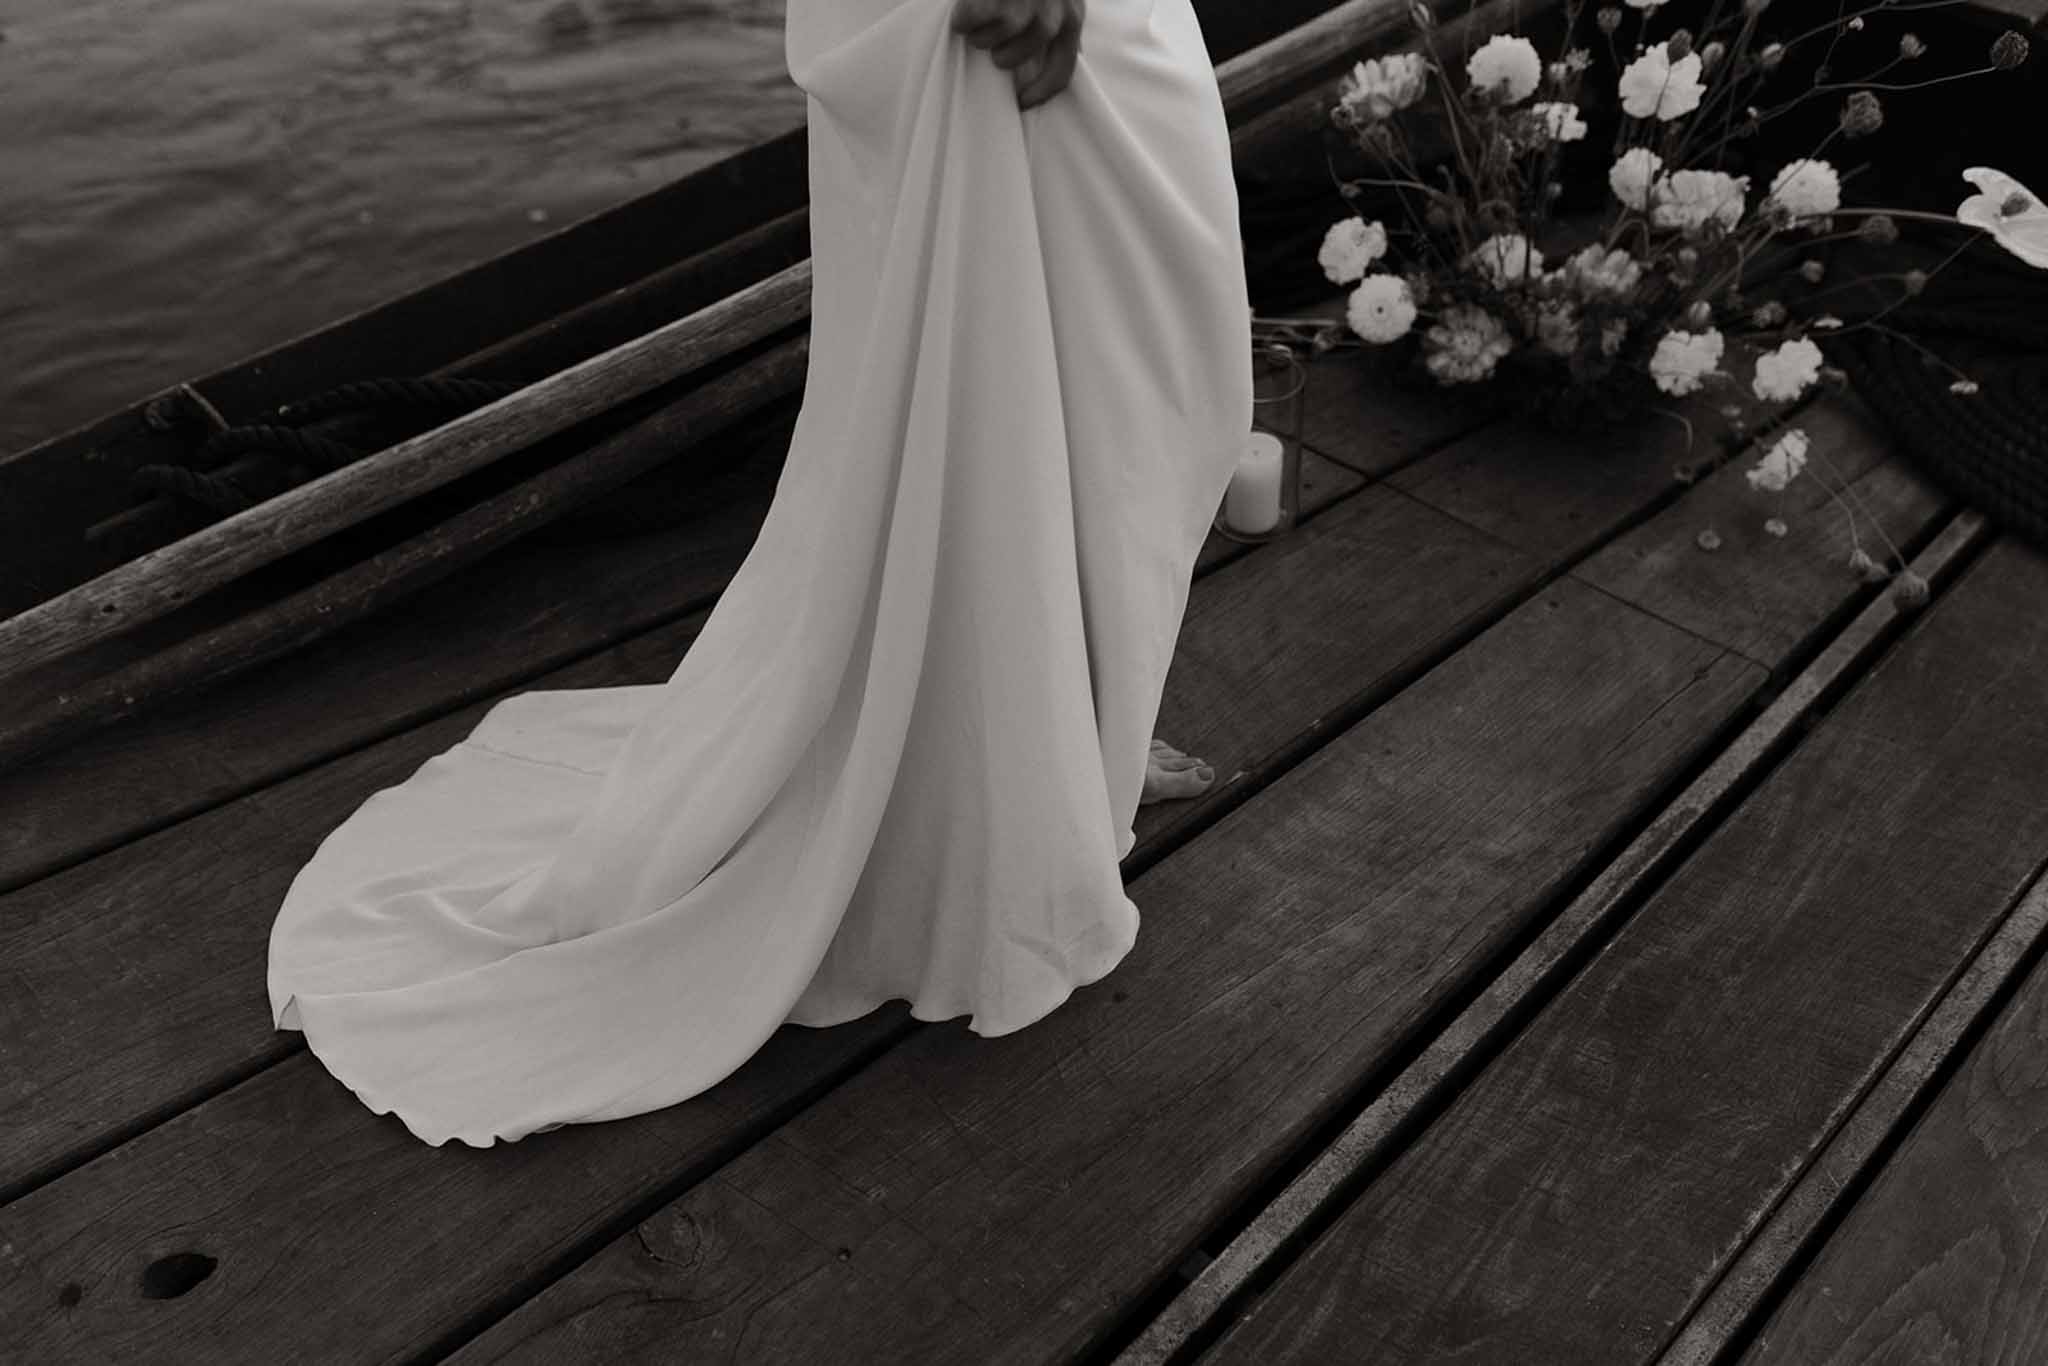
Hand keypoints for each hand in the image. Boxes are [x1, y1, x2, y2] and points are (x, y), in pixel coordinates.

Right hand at [951, 0, 1084, 110]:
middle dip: (1002, 56)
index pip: (1062, 71)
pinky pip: (970, 18)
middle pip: (1020, 56)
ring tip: (978, 27)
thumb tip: (1065, 61)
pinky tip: (964, 14)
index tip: (1021, 103)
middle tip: (992, 46)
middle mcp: (1053, 9)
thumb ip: (1063, 25)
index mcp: (1073, 16)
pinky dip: (963, 20)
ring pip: (995, 39)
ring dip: (981, 37)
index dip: (1040, 94)